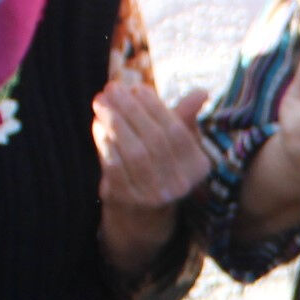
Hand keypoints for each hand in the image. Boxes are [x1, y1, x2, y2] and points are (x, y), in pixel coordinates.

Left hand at [95, 77, 211, 212]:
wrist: (142, 212)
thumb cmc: (160, 164)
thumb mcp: (175, 142)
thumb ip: (185, 116)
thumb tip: (202, 93)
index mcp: (197, 166)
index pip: (176, 130)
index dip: (155, 106)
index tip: (136, 87)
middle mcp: (180, 184)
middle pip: (154, 140)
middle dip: (130, 109)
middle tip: (112, 89)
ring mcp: (153, 196)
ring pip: (134, 153)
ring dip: (114, 122)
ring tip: (101, 102)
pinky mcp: (127, 201)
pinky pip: (114, 167)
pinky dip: (104, 143)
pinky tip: (98, 125)